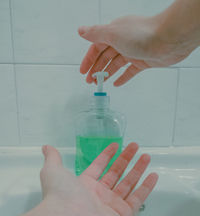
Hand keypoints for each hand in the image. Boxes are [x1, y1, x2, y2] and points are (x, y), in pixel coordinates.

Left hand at [41, 143, 157, 215]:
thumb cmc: (60, 197)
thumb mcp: (53, 171)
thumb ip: (53, 158)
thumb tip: (46, 147)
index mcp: (84, 185)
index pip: (99, 166)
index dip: (107, 155)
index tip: (116, 145)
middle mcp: (98, 195)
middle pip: (116, 173)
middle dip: (126, 159)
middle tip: (135, 147)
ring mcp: (111, 205)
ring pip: (129, 183)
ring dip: (138, 170)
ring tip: (146, 157)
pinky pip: (138, 198)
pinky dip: (146, 187)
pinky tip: (153, 175)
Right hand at [78, 15, 192, 85]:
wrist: (169, 39)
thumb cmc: (142, 34)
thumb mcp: (113, 33)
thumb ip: (96, 33)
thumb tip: (81, 30)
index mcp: (114, 32)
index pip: (96, 47)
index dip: (88, 59)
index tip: (82, 71)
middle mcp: (123, 41)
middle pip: (105, 57)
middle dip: (96, 69)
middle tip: (89, 81)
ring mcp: (133, 51)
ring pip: (116, 64)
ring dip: (107, 73)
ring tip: (99, 83)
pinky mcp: (143, 60)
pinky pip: (130, 71)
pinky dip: (123, 77)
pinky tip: (116, 84)